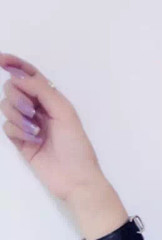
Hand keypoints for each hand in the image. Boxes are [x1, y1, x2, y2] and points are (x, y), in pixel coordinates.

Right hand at [0, 52, 104, 201]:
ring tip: (36, 131)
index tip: (1, 60)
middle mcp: (38, 109)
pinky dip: (17, 131)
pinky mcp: (20, 142)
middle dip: (17, 96)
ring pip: (6, 106)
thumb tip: (18, 77)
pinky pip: (7, 126)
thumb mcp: (64, 112)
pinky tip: (33, 140)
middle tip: (30, 111)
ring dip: (18, 115)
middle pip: (12, 88)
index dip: (15, 65)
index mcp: (51, 99)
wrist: (75, 178)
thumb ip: (41, 90)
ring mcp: (28, 125)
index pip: (30, 76)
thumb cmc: (76, 146)